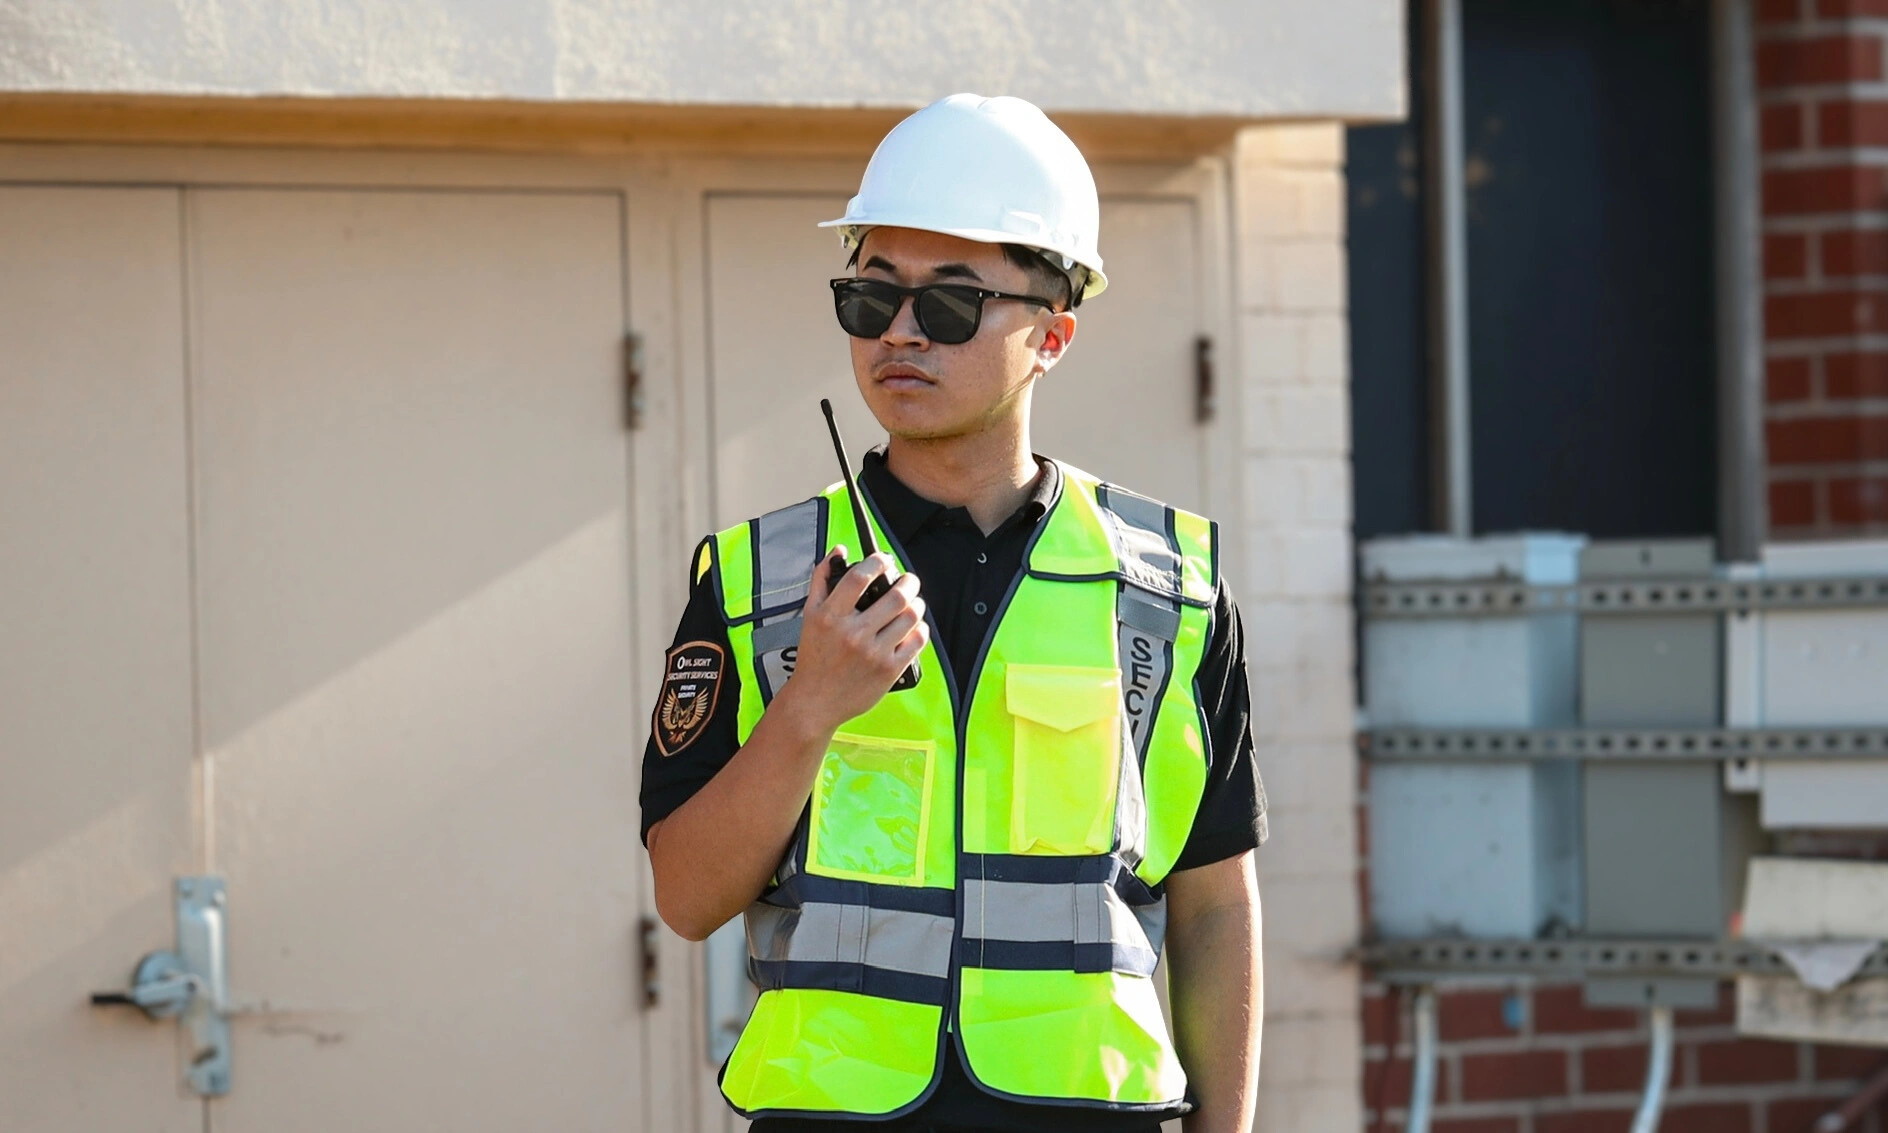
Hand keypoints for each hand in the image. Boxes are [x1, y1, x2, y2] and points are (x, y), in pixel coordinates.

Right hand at [775, 547, 926, 735]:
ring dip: (917, 604)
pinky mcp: (889, 671)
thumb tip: (839, 551)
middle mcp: (852, 634)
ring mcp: (873, 653)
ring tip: (913, 603)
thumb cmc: (813, 657)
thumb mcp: (809, 615)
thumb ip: (822, 579)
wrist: (815, 702)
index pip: (860, 577)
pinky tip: (914, 627)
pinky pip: (917, 641)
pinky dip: (920, 630)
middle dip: (908, 582)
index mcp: (830, 616)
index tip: (884, 560)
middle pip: (895, 596)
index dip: (878, 562)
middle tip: (908, 581)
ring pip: (910, 617)